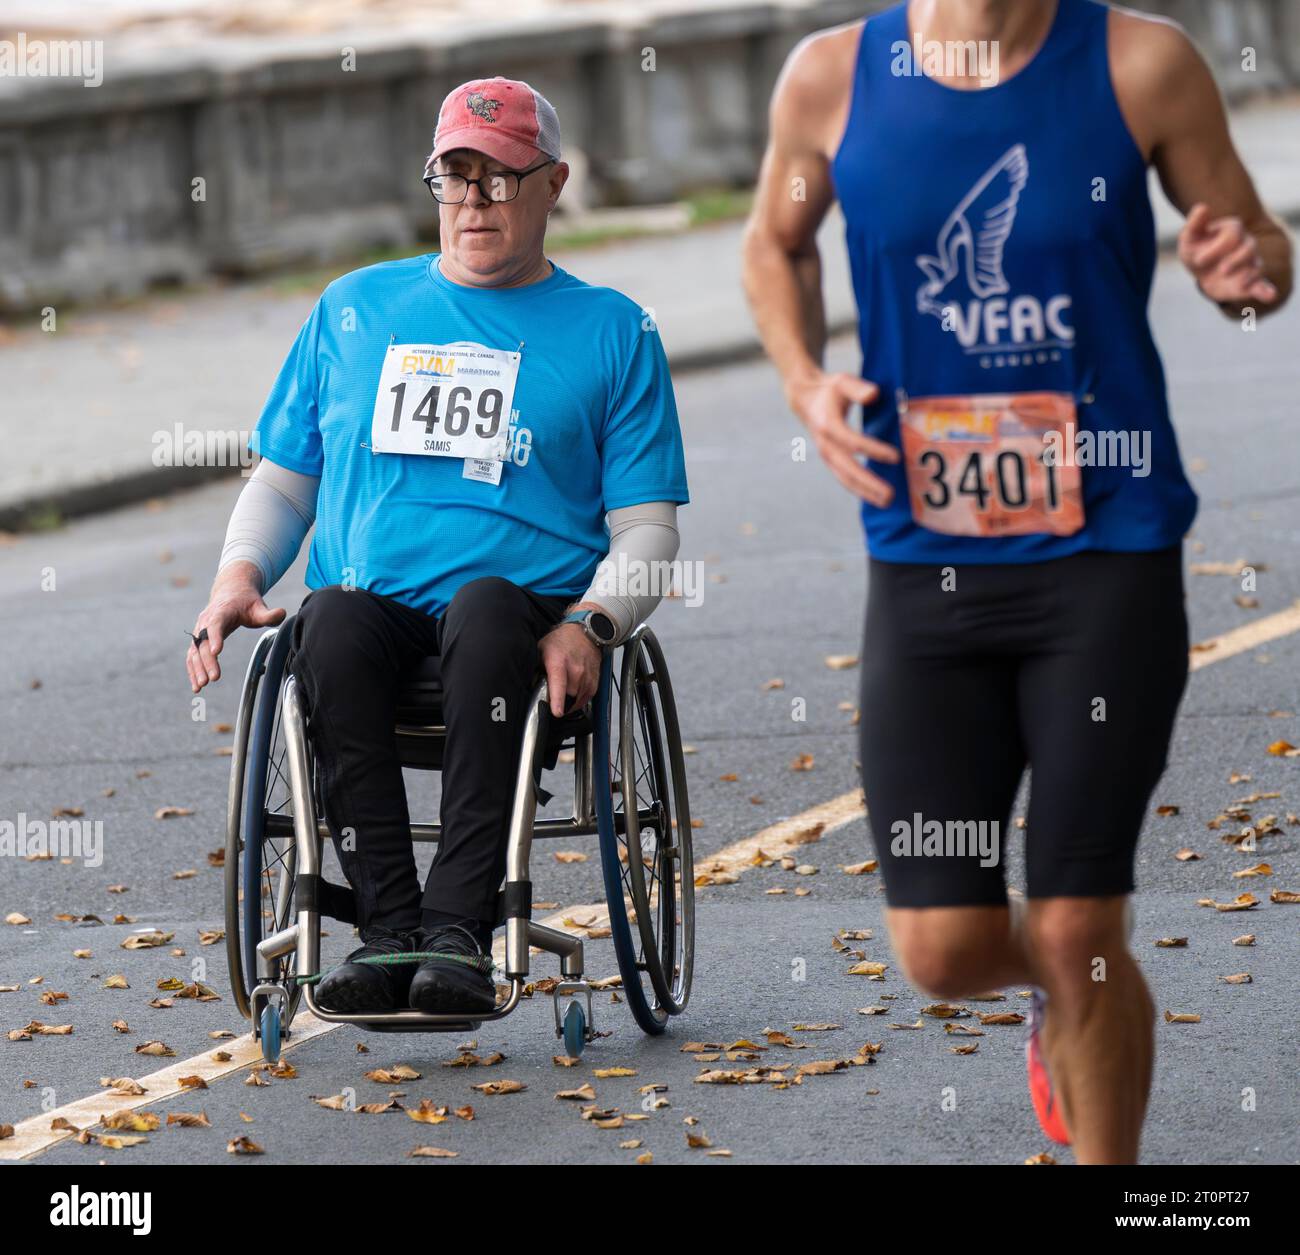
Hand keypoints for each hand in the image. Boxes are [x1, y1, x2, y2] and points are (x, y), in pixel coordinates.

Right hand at [187, 562, 285, 692]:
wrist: (230, 592)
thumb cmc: (246, 602)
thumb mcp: (259, 606)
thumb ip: (269, 614)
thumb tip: (282, 613)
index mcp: (221, 612)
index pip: (216, 624)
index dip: (215, 637)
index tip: (217, 651)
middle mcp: (206, 621)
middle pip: (204, 642)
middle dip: (207, 661)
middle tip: (213, 678)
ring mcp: (200, 630)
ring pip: (195, 651)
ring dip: (196, 669)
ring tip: (201, 686)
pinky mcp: (198, 639)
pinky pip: (193, 655)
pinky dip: (192, 670)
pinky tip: (196, 685)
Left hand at [539, 617, 600, 718]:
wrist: (584, 634)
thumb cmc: (562, 641)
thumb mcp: (541, 650)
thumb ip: (535, 668)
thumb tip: (529, 685)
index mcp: (558, 662)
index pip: (559, 684)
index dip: (558, 700)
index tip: (557, 712)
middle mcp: (575, 670)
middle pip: (568, 698)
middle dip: (558, 703)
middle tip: (551, 697)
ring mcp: (587, 677)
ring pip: (577, 701)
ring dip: (568, 702)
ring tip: (562, 692)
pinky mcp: (594, 682)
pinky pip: (585, 699)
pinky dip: (578, 700)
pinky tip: (572, 693)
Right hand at [784, 369, 898, 505]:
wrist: (805, 400)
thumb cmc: (829, 389)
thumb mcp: (842, 382)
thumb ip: (858, 388)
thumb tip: (874, 395)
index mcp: (828, 424)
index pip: (852, 441)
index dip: (873, 450)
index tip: (896, 457)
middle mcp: (826, 444)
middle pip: (847, 469)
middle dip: (869, 483)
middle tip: (890, 495)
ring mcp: (826, 455)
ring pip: (845, 479)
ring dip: (865, 492)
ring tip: (886, 502)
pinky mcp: (830, 461)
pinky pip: (844, 478)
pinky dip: (860, 489)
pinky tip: (876, 497)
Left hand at [1178, 203, 1277, 307]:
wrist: (1200, 269)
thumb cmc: (1196, 248)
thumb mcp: (1190, 237)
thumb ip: (1195, 223)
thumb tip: (1202, 207)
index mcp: (1233, 230)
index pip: (1233, 236)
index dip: (1217, 248)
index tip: (1198, 261)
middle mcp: (1245, 245)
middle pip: (1249, 249)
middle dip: (1237, 260)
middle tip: (1222, 270)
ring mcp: (1249, 264)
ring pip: (1257, 266)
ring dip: (1250, 275)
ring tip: (1240, 283)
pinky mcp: (1249, 283)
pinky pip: (1261, 285)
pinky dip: (1266, 290)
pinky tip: (1270, 296)